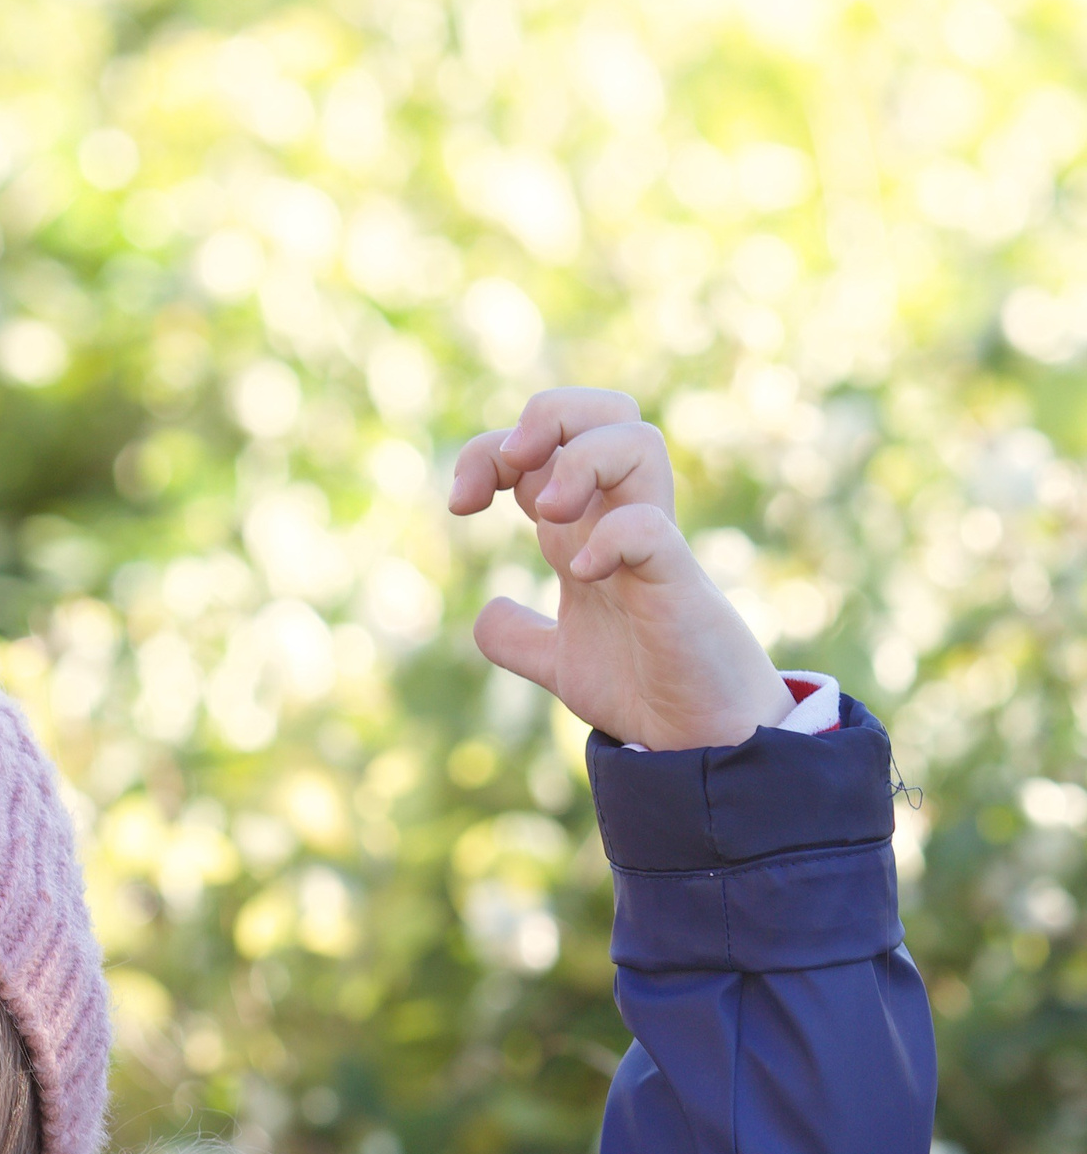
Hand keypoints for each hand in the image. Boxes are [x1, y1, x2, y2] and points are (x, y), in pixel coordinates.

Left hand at [448, 388, 791, 752]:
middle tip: (509, 468)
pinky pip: (651, 527)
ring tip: (545, 514)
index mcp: (587, 532)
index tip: (460, 505)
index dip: (491, 452)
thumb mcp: (560, 663)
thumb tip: (486, 613)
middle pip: (604, 412)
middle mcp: (620, 524)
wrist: (692, 741)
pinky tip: (582, 574)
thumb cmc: (641, 687)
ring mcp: (653, 548)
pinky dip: (609, 537)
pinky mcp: (676, 585)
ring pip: (639, 442)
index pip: (547, 445)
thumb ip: (519, 638)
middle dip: (547, 417)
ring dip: (579, 460)